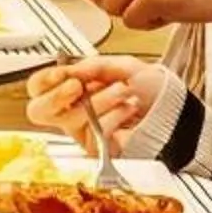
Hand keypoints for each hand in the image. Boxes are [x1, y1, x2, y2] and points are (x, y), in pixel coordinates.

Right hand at [24, 55, 173, 156]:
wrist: (173, 112)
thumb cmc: (151, 89)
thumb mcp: (123, 66)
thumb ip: (94, 65)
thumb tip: (71, 70)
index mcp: (72, 87)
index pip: (39, 86)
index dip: (46, 79)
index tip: (65, 73)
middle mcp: (72, 110)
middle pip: (38, 110)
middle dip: (55, 96)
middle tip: (75, 87)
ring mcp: (83, 130)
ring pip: (71, 118)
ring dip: (99, 100)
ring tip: (121, 92)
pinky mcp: (96, 147)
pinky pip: (92, 132)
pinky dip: (112, 117)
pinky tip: (126, 110)